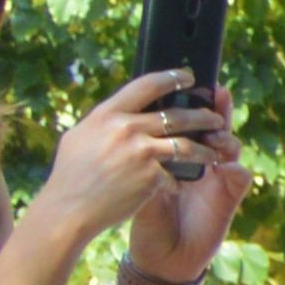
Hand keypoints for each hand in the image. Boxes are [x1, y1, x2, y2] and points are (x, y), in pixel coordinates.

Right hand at [32, 73, 226, 250]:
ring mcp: (141, 152)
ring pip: (187, 145)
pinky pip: (175, 174)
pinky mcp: (151, 176)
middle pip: (177, 115)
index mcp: (107, 114)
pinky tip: (180, 185)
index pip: (147, 85)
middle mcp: (127, 128)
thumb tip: (125, 109)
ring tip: (216, 152)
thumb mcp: (80, 136)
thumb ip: (106, 122)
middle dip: (203, 116)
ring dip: (206, 149)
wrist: (68, 209)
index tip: (189, 76)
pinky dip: (177, 181)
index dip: (172, 78)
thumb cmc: (70, 174)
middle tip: (216, 118)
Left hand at [130, 91, 252, 278]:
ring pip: (230, 147)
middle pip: (213, 128)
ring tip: (218, 132)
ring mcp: (217, 178)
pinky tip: (227, 164)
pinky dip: (235, 166)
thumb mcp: (136, 185)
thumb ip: (137, 159)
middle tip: (215, 94)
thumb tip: (124, 129)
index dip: (189, 103)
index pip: (185, 123)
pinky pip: (240, 176)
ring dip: (226, 136)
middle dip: (215, 109)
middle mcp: (201, 162)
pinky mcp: (229, 198)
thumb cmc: (145, 221)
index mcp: (176, 155)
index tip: (185, 82)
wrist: (160, 259)